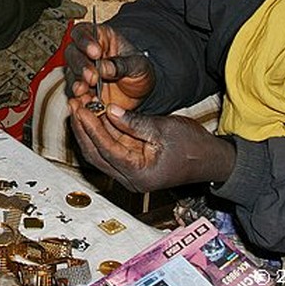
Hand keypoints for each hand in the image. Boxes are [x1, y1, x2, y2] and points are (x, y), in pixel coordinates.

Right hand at [64, 22, 154, 111]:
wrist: (141, 93)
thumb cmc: (139, 71)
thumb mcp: (138, 65)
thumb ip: (121, 65)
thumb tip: (103, 68)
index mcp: (101, 37)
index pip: (83, 32)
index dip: (85, 41)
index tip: (95, 53)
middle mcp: (86, 52)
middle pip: (72, 52)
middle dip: (81, 65)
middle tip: (93, 77)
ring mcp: (81, 71)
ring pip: (70, 72)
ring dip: (77, 82)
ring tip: (85, 90)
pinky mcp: (81, 89)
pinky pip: (74, 92)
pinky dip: (79, 97)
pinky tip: (86, 100)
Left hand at [68, 99, 235, 191]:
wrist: (211, 160)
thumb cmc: (194, 146)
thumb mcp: (164, 129)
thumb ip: (134, 122)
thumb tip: (108, 111)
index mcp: (140, 174)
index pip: (107, 150)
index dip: (92, 128)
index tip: (81, 108)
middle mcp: (131, 180)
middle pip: (96, 155)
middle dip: (83, 130)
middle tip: (74, 105)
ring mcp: (129, 175)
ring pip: (99, 154)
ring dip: (87, 132)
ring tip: (78, 108)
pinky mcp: (130, 166)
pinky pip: (108, 150)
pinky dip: (98, 134)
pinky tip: (91, 116)